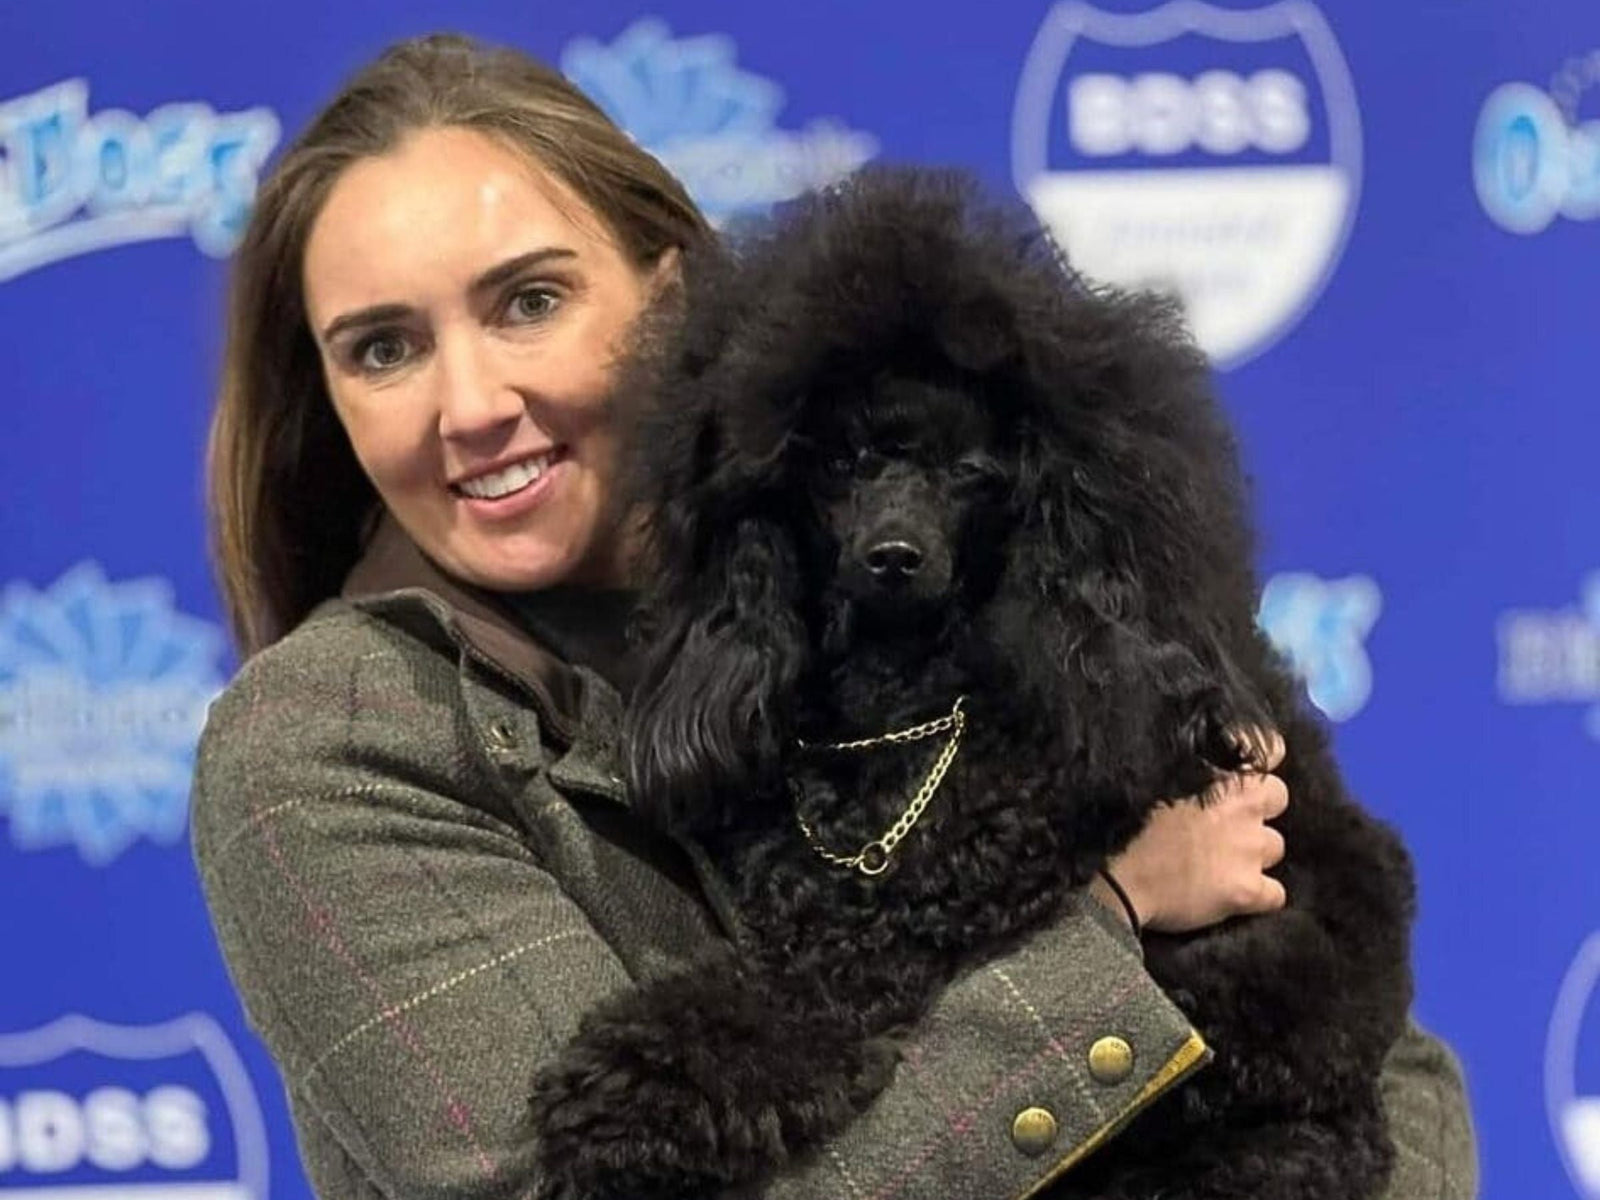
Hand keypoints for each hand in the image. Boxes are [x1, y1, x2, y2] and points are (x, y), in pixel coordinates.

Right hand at [1099, 727, 1288, 932]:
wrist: (1121, 881)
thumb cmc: (1130, 827)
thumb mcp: (1161, 779)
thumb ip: (1195, 769)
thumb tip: (1207, 765)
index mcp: (1225, 777)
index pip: (1269, 748)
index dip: (1259, 760)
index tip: (1246, 770)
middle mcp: (1247, 810)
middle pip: (1278, 798)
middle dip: (1260, 807)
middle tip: (1230, 820)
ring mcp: (1251, 852)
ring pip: (1275, 847)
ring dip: (1256, 851)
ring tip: (1227, 860)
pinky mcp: (1248, 892)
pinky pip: (1275, 894)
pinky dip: (1260, 894)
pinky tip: (1236, 893)